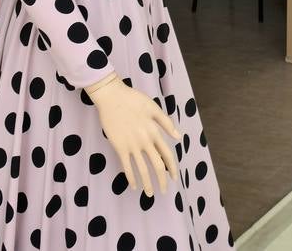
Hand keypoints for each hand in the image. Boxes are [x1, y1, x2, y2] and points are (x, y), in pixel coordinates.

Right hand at [86, 74, 180, 196]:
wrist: (112, 97)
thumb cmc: (133, 100)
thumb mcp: (154, 108)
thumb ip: (166, 123)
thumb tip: (178, 137)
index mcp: (155, 132)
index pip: (167, 154)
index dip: (172, 167)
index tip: (174, 178)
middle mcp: (145, 141)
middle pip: (157, 165)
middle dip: (162, 180)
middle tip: (164, 191)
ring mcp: (132, 145)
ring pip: (142, 169)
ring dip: (147, 183)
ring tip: (150, 194)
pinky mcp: (119, 147)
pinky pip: (127, 166)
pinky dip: (131, 178)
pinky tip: (134, 186)